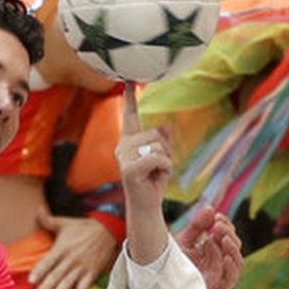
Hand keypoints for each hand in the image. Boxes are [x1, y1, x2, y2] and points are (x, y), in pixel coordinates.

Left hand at [29, 210, 118, 288]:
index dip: (40, 270)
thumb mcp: (65, 222)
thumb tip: (37, 210)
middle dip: (47, 285)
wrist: (107, 229)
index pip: (48, 261)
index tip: (32, 279)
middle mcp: (71, 258)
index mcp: (62, 248)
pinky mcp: (92, 272)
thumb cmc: (83, 227)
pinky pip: (85, 285)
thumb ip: (49, 220)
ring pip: (69, 281)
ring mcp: (82, 266)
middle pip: (57, 274)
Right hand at [118, 83, 173, 264]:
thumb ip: (163, 142)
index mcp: (129, 142)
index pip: (130, 116)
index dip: (129, 99)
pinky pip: (158, 159)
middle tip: (158, 169)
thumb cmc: (153, 183)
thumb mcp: (162, 159)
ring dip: (166, 162)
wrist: (146, 207)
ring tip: (155, 175)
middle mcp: (122, 146)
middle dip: (166, 151)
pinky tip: (156, 178)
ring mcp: (123, 157)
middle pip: (156, 135)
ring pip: (158, 147)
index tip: (129, 81)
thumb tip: (165, 126)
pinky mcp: (128, 169)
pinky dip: (165, 169)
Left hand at [175, 205, 243, 288]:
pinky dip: (232, 267)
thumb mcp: (183, 241)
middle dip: (229, 233)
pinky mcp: (217, 288)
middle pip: (234, 246)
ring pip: (238, 261)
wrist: (159, 282)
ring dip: (233, 248)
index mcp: (212, 249)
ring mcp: (219, 275)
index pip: (227, 235)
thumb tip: (211, 209)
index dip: (226, 224)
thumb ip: (197, 226)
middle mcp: (218, 261)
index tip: (217, 217)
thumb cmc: (170, 264)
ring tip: (221, 237)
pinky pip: (232, 278)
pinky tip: (225, 256)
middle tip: (217, 225)